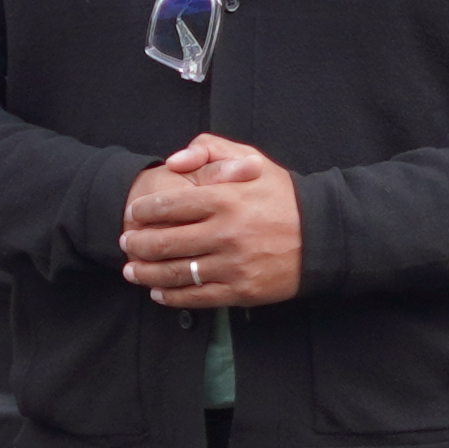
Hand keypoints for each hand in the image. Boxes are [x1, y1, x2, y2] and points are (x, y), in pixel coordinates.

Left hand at [118, 133, 303, 307]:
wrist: (322, 236)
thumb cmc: (281, 196)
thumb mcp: (251, 159)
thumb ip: (210, 150)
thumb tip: (174, 162)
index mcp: (225, 199)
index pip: (170, 206)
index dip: (144, 211)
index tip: (133, 214)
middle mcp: (226, 233)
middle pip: (165, 243)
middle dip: (138, 244)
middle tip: (126, 242)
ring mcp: (233, 265)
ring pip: (176, 273)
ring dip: (146, 273)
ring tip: (132, 270)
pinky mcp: (241, 290)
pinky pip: (197, 297)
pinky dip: (171, 297)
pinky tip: (158, 292)